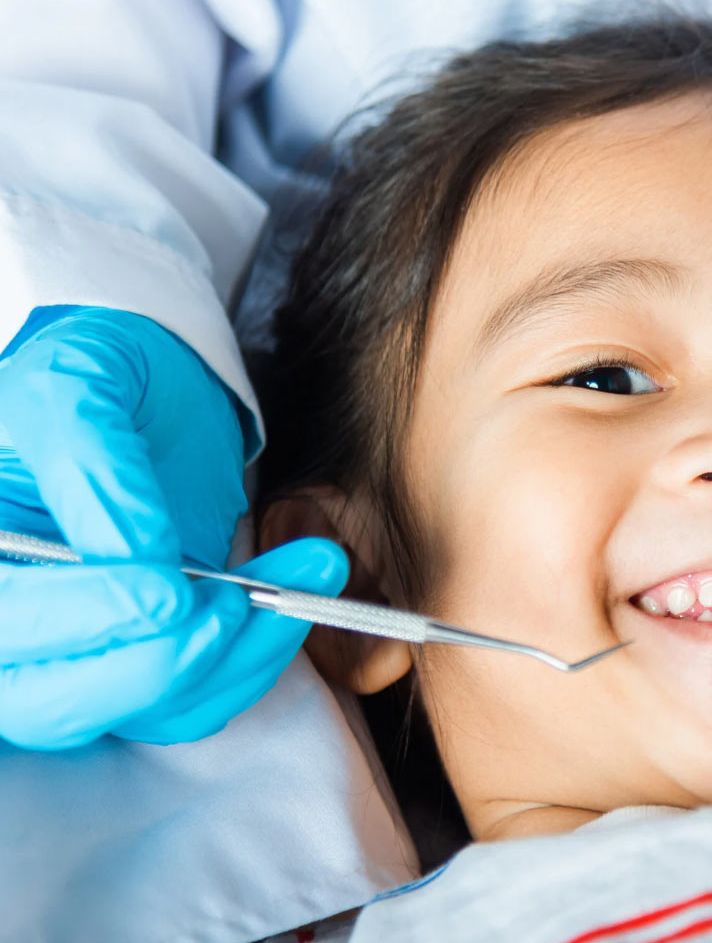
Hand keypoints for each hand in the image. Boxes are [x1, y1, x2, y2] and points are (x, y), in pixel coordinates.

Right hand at [0, 307, 344, 746]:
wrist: (151, 383)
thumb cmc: (97, 371)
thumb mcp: (79, 385)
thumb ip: (94, 467)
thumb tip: (138, 559)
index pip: (6, 627)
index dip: (86, 618)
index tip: (171, 592)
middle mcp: (11, 625)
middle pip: (56, 704)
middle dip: (164, 663)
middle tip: (241, 603)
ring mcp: (75, 650)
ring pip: (141, 708)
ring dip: (238, 655)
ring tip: (311, 570)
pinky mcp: (143, 655)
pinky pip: (194, 699)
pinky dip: (255, 659)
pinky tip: (299, 591)